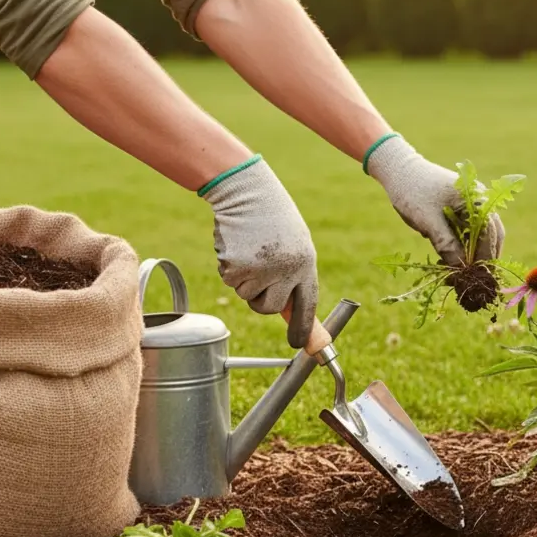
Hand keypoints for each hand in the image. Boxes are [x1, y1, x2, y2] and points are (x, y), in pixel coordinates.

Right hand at [202, 157, 318, 348]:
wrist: (247, 191)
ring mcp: (262, 270)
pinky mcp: (237, 267)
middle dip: (261, 300)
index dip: (303, 328)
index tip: (299, 344)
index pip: (307, 305)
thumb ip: (294, 276)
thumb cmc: (272, 218)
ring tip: (250, 250)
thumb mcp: (293, 245)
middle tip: (258, 276)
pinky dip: (229, 267)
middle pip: (270, 308)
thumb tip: (289, 313)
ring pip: (247, 295)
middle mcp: (287, 270)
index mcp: (306, 264)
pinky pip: (230, 281)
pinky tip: (238, 244)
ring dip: (244, 279)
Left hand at [365, 136, 504, 266]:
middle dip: (481, 261)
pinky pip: (469, 236)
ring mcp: (474, 207)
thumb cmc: (413, 190)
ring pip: (481, 239)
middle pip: (491, 238)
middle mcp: (481, 202)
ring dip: (471, 258)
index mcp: (477, 199)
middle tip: (470, 283)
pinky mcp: (463, 214)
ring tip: (456, 277)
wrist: (399, 171)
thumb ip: (446, 244)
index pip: (489, 235)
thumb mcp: (427, 219)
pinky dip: (462, 251)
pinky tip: (449, 263)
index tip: (476, 280)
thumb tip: (460, 271)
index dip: (484, 259)